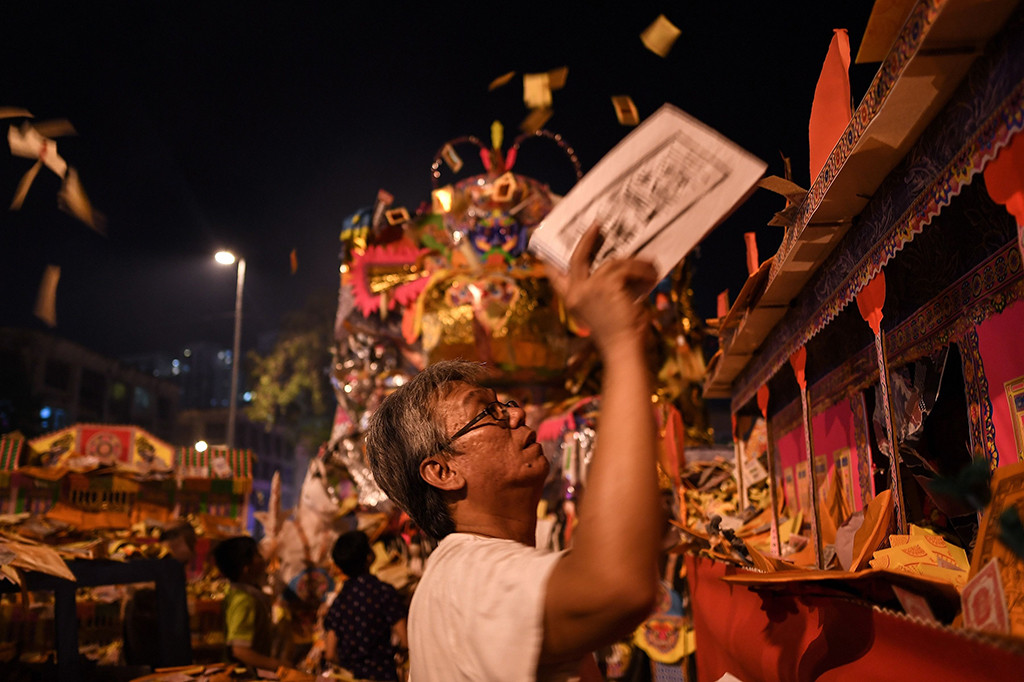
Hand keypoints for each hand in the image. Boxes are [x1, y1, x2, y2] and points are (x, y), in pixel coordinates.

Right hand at [545, 224, 656, 352]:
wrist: (623, 350)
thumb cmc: (619, 335)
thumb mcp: (605, 310)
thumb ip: (603, 291)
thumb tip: (618, 268)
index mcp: (573, 301)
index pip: (555, 278)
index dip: (553, 263)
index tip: (551, 250)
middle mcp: (576, 293)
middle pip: (578, 258)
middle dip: (588, 240)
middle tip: (597, 226)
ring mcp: (589, 288)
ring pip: (612, 263)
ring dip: (634, 264)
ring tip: (650, 268)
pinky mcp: (606, 285)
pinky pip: (626, 268)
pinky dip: (642, 270)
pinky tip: (652, 276)